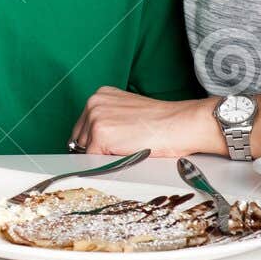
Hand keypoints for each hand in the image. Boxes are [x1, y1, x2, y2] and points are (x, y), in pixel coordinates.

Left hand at [69, 88, 223, 157]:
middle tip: (122, 149)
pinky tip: (125, 155)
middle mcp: (93, 102)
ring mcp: (95, 118)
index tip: (107, 147)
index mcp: (100, 95)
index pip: (83, 126)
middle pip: (80, 138)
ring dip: (103, 156)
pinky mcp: (100, 135)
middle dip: (96, 148)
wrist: (180, 124)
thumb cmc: (162, 122)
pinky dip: (105, 164)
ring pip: (85, 150)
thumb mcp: (127, 112)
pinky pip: (92, 160)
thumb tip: (92, 142)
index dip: (94, 141)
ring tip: (128, 149)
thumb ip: (108, 121)